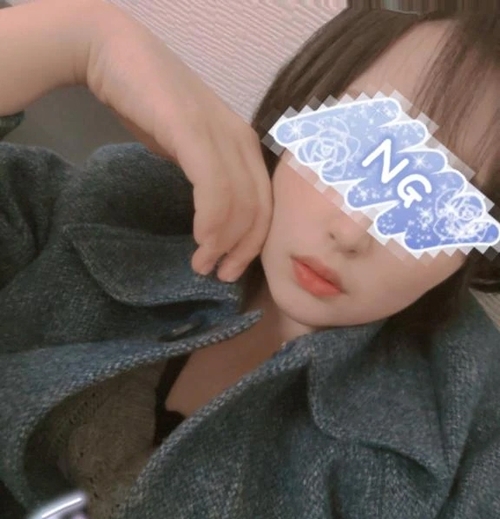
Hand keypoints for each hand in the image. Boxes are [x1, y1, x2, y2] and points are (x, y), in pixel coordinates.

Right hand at [82, 0, 272, 281]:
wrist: (116, 58)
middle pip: (259, 210)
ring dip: (223, 243)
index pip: (265, 206)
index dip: (252, 245)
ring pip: (239, 203)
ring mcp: (220, 134)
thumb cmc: (150, 106)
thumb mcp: (189, 149)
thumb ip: (207, 178)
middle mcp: (241, 140)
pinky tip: (200, 240)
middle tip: (218, 275)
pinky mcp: (193, 131)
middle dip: (242, 251)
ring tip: (202, 265)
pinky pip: (215, 187)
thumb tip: (213, 221)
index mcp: (245, 145)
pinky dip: (211, 221)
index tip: (230, 270)